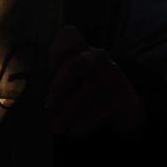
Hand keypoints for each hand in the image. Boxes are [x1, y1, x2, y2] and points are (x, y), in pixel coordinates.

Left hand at [44, 24, 144, 138]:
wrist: (124, 113)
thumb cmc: (87, 95)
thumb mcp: (70, 85)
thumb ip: (56, 85)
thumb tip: (42, 102)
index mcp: (81, 51)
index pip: (70, 35)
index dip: (57, 48)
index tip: (50, 67)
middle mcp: (97, 58)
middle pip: (75, 66)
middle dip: (58, 87)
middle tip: (48, 106)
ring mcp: (112, 75)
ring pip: (84, 95)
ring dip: (66, 114)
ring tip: (54, 128)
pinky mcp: (122, 95)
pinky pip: (98, 110)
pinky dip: (83, 123)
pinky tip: (74, 131)